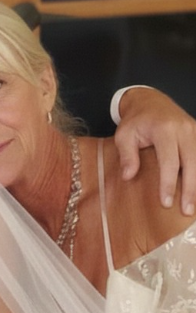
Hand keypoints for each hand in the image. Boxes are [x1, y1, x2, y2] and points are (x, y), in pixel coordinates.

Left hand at [114, 87, 195, 214]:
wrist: (150, 102)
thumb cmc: (135, 122)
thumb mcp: (124, 136)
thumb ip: (127, 155)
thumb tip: (129, 177)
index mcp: (165, 129)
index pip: (169, 161)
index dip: (168, 183)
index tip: (166, 202)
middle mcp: (184, 129)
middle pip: (191, 162)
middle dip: (190, 188)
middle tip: (186, 211)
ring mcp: (194, 131)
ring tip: (192, 207)